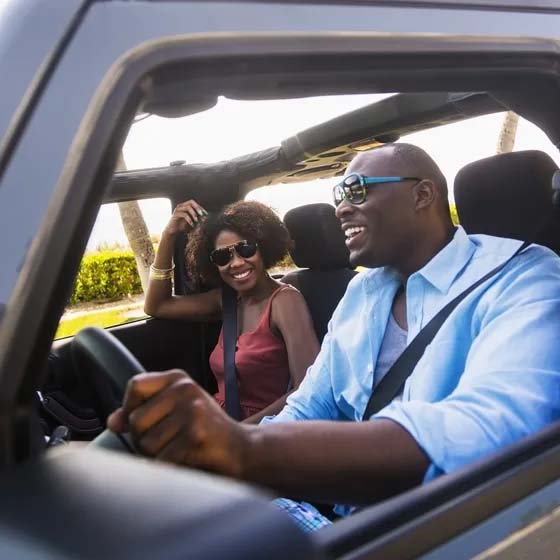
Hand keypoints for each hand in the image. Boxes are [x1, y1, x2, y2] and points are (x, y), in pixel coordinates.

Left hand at [107, 370, 247, 477]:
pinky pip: (160, 460)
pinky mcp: (196, 436)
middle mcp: (185, 390)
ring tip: (178, 449)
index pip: (135, 385)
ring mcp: (192, 412)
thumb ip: (144, 410)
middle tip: (168, 440)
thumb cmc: (204, 429)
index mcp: (179, 379)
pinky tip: (185, 459)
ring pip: (145, 444)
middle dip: (143, 439)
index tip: (143, 421)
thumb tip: (113, 421)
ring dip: (157, 455)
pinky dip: (168, 467)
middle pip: (135, 420)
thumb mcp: (176, 409)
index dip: (130, 407)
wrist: (242, 449)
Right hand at [163, 200, 206, 235]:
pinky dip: (189, 219)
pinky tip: (192, 224)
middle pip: (191, 202)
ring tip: (197, 220)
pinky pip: (184, 214)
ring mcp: (178, 210)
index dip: (200, 207)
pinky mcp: (175, 215)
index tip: (205, 214)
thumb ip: (197, 218)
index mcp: (185, 206)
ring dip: (194, 214)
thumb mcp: (192, 221)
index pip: (194, 203)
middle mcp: (181, 206)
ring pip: (187, 207)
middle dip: (197, 208)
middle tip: (202, 214)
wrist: (174, 231)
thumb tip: (205, 217)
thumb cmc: (183, 226)